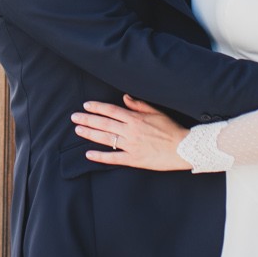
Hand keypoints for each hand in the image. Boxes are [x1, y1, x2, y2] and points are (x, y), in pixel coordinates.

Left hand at [74, 96, 189, 170]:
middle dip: (88, 119)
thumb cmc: (171, 129)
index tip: (86, 105)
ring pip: (106, 139)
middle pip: (104, 123)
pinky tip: (88, 154)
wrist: (183, 148)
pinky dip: (100, 156)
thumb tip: (125, 97)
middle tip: (74, 117)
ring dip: (90, 134)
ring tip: (78, 130)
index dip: (97, 107)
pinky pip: (113, 158)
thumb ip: (139, 105)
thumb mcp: (156, 112)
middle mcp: (130, 131)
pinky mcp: (133, 159)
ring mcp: (131, 146)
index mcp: (135, 119)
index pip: (111, 111)